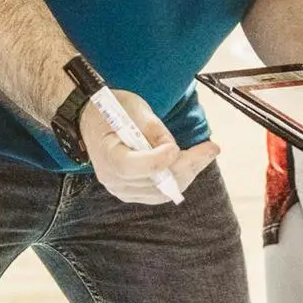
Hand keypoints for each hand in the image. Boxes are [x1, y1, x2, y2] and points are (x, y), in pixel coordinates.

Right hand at [81, 88, 218, 203]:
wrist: (91, 121)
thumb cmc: (111, 110)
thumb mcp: (133, 109)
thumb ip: (154, 131)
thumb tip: (175, 151)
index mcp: (107, 155)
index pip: (132, 167)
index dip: (157, 160)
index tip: (175, 147)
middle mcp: (112, 179)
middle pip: (154, 182)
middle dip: (187, 166)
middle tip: (211, 149)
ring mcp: (121, 190)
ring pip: (162, 192)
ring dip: (188, 173)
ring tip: (206, 154)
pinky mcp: (132, 192)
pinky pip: (159, 194)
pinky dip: (178, 180)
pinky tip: (192, 164)